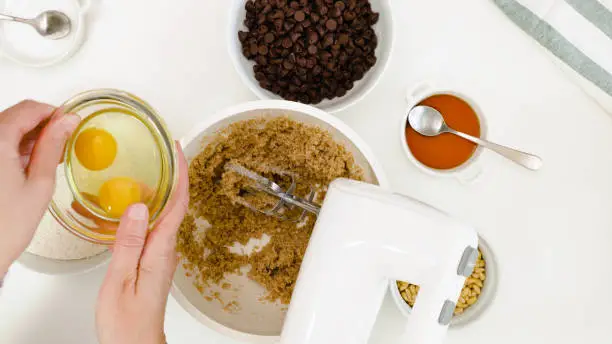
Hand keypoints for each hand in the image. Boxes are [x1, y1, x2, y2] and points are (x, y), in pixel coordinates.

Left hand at [0, 100, 79, 274]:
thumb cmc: (6, 228)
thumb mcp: (40, 184)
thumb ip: (53, 147)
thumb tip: (67, 122)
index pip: (28, 109)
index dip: (53, 113)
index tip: (69, 123)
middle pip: (13, 116)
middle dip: (39, 124)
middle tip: (61, 142)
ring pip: (3, 128)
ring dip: (25, 136)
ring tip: (44, 157)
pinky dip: (11, 147)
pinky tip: (25, 164)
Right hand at [96, 143, 188, 343]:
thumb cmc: (127, 322)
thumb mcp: (120, 279)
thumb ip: (129, 242)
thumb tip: (139, 207)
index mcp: (161, 250)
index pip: (178, 203)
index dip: (181, 175)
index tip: (179, 151)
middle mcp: (167, 250)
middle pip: (177, 204)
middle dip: (174, 175)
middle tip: (166, 151)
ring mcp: (163, 256)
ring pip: (168, 214)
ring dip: (165, 189)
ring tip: (153, 169)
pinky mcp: (155, 261)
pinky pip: (158, 227)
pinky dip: (153, 208)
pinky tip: (140, 205)